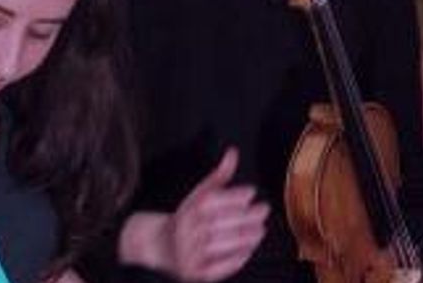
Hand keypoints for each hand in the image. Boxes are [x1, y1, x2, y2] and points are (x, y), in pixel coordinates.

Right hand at [121, 148, 269, 280]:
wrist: (159, 247)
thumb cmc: (188, 217)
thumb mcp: (200, 194)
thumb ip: (220, 175)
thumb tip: (233, 152)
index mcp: (190, 209)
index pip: (216, 200)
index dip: (238, 195)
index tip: (251, 192)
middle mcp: (189, 230)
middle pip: (224, 222)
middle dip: (249, 215)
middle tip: (263, 210)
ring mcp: (192, 253)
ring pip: (224, 244)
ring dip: (248, 237)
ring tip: (260, 230)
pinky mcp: (196, 272)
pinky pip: (220, 267)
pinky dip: (237, 258)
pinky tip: (248, 250)